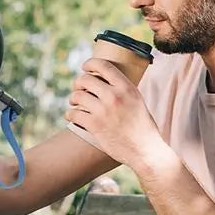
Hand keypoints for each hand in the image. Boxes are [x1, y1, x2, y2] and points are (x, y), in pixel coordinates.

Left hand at [66, 58, 171, 174]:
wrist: (145, 150)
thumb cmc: (143, 127)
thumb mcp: (138, 101)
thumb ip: (124, 91)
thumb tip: (108, 83)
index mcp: (126, 87)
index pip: (104, 66)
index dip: (90, 64)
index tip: (85, 67)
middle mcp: (114, 96)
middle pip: (85, 79)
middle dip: (78, 83)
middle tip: (78, 89)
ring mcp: (103, 111)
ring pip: (77, 96)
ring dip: (73, 99)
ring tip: (74, 103)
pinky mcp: (95, 126)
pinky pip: (73, 114)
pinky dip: (69, 114)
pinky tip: (72, 116)